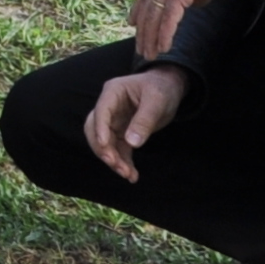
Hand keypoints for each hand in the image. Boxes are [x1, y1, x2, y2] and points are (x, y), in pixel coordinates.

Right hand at [85, 65, 190, 180]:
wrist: (168, 88)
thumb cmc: (161, 88)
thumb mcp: (157, 101)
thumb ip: (144, 120)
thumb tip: (132, 142)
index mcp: (113, 92)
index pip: (101, 111)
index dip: (100, 129)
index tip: (105, 146)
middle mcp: (108, 108)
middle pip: (95, 130)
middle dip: (103, 149)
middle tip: (115, 164)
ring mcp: (113, 121)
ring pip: (105, 143)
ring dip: (113, 160)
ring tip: (128, 174)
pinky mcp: (122, 133)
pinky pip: (118, 150)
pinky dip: (123, 162)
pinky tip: (132, 175)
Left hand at [130, 0, 239, 60]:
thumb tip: (195, 5)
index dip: (138, 10)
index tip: (133, 24)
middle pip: (147, 9)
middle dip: (143, 31)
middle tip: (141, 49)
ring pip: (154, 16)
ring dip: (151, 38)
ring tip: (149, 54)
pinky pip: (168, 18)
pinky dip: (165, 34)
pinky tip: (163, 47)